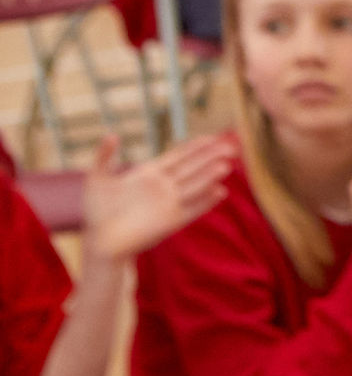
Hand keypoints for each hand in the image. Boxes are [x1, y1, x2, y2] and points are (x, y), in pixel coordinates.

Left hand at [76, 132, 235, 265]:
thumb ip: (104, 156)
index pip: (179, 156)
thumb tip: (112, 134)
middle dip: (211, 157)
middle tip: (230, 146)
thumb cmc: (97, 211)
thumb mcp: (97, 178)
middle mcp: (164, 186)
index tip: (212, 137)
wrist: (101, 241)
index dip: (196, 146)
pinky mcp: (171, 221)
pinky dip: (206, 201)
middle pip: (192, 167)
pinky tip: (220, 192)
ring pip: (195, 186)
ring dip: (210, 176)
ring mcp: (169, 203)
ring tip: (226, 166)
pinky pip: (193, 209)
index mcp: (150, 173)